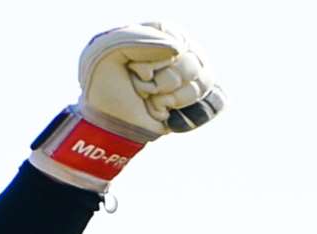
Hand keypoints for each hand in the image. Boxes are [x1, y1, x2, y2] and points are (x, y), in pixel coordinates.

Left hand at [31, 23, 224, 189]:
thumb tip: (180, 49)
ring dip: (171, 99)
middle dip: (164, 83)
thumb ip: (142, 39)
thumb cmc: (105, 82)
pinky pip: (212, 103)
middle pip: (191, 63)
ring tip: (152, 99)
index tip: (133, 69)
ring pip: (201, 84)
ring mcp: (193, 74)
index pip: (175, 41)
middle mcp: (180, 49)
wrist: (108, 118)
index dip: (155, 61)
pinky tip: (167, 110)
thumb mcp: (110, 50)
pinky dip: (185, 113)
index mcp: (159, 31)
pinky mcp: (200, 98)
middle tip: (141, 87)